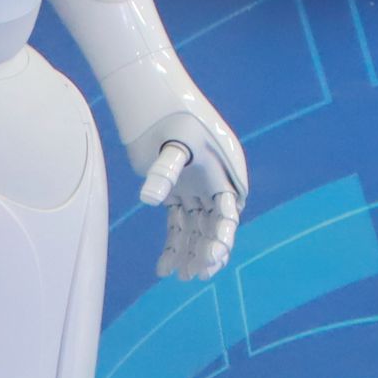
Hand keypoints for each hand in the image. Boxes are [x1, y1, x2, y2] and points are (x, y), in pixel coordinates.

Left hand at [130, 97, 248, 282]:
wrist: (155, 100)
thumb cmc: (172, 116)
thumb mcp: (174, 142)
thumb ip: (166, 172)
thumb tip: (149, 200)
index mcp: (226, 172)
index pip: (228, 211)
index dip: (222, 235)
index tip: (212, 255)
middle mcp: (215, 181)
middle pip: (214, 224)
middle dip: (207, 251)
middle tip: (196, 274)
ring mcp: (196, 187)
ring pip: (196, 228)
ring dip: (189, 251)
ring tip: (180, 277)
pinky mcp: (178, 190)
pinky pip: (178, 223)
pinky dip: (172, 244)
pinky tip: (163, 266)